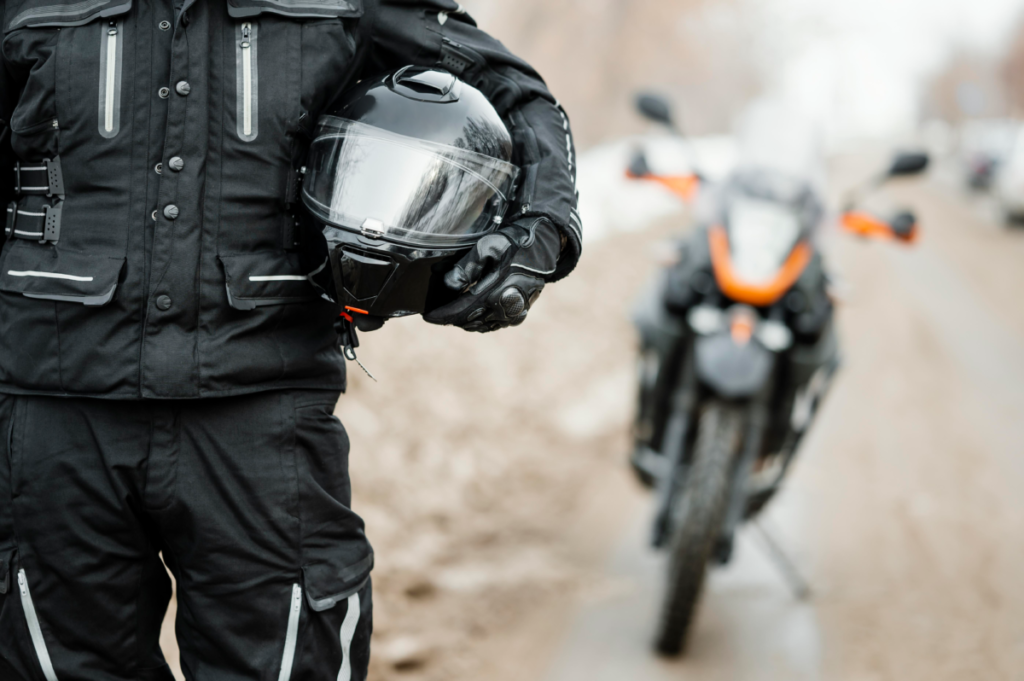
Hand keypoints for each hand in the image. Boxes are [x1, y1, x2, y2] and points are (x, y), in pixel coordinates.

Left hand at [424, 217, 559, 332]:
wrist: (544, 246)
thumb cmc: (515, 243)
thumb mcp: (487, 248)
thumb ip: (465, 268)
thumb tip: (448, 285)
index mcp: (497, 293)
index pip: (462, 311)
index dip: (442, 315)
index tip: (427, 316)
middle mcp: (506, 309)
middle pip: (469, 321)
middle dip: (450, 318)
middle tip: (436, 312)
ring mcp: (514, 314)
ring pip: (481, 325)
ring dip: (464, 320)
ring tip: (451, 311)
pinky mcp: (519, 314)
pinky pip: (493, 324)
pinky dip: (479, 321)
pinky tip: (471, 313)